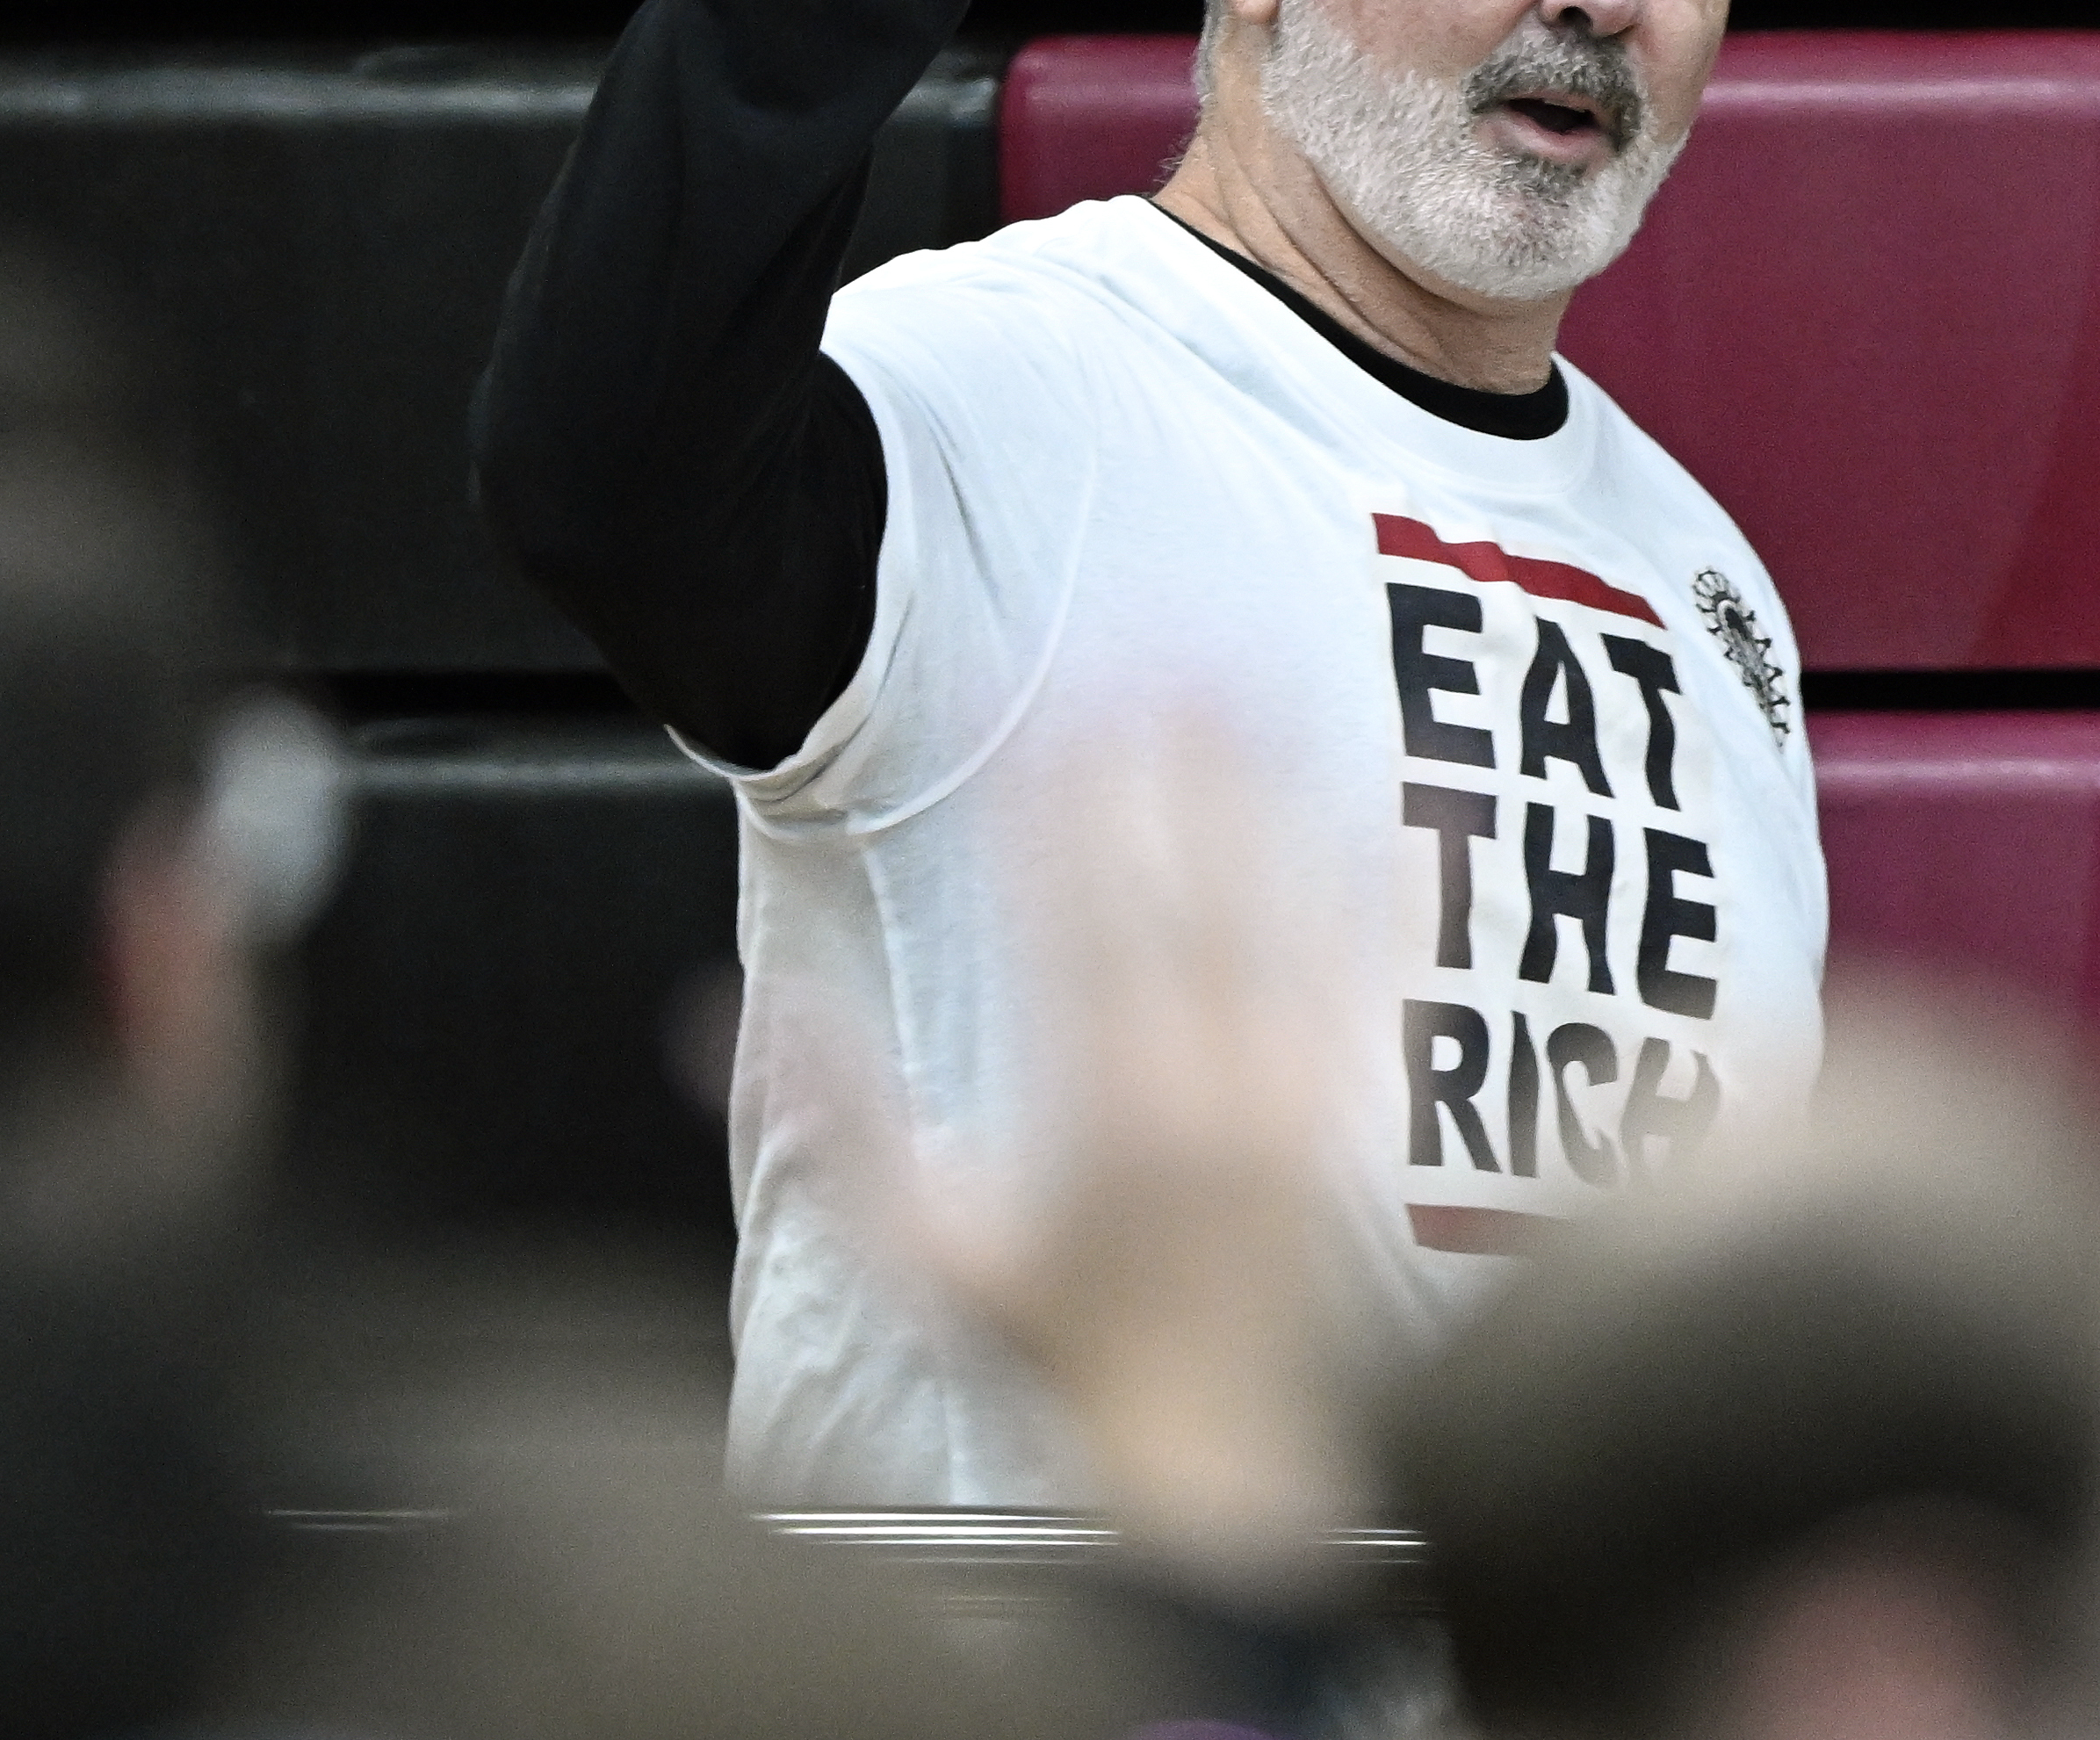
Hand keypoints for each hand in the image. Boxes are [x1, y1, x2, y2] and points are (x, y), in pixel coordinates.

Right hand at [783, 725, 1370, 1599]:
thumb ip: (842, 1128)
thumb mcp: (924, 1256)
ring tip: (1257, 676)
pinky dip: (1371, 887)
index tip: (1044, 704)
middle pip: (1183, 886)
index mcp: (1093, 1108)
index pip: (1070, 916)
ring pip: (1280, 907)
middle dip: (1169, 760)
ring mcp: (1287, 1095)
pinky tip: (1372, 806)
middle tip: (1162, 641)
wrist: (1213, 1458)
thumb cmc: (1061, 1360)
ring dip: (1266, 787)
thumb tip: (726, 1018)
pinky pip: (1366, 977)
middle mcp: (1198, 1086)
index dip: (1057, 802)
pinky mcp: (1348, 1115)